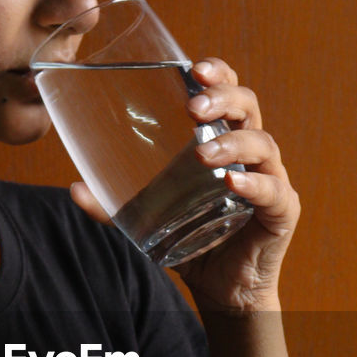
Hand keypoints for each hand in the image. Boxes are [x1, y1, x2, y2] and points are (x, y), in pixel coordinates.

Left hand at [71, 57, 300, 315]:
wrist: (222, 289)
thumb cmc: (192, 240)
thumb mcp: (149, 217)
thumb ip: (114, 205)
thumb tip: (74, 189)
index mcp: (223, 140)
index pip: (227, 93)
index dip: (217, 73)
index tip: (194, 68)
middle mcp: (251, 153)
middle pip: (249, 107)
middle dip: (224, 99)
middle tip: (194, 108)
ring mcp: (271, 179)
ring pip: (263, 144)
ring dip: (232, 143)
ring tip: (203, 154)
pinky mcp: (282, 212)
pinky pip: (273, 191)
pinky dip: (254, 184)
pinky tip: (233, 182)